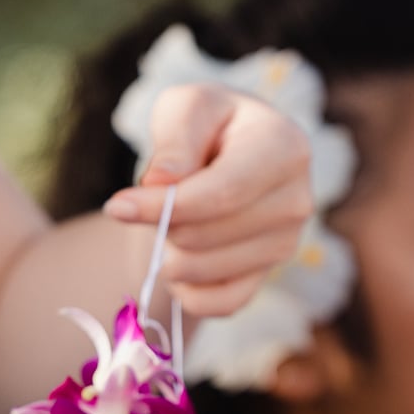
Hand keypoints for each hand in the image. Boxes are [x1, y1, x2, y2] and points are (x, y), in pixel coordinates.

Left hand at [102, 84, 315, 317]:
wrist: (232, 150)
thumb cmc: (207, 125)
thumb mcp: (187, 109)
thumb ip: (175, 140)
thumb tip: (161, 184)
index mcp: (284, 148)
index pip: (221, 194)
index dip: (165, 206)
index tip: (117, 207)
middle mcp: (296, 200)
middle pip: (205, 236)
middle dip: (162, 224)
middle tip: (154, 201)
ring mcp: (286, 243)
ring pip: (205, 272)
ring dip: (169, 253)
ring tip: (171, 221)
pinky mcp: (268, 276)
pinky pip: (218, 304)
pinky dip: (186, 290)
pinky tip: (180, 258)